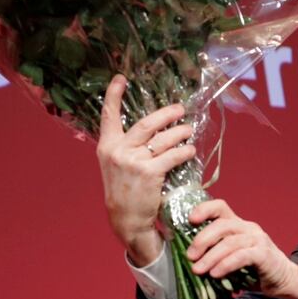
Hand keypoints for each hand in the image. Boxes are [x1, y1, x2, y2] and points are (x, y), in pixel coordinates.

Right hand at [96, 74, 196, 265]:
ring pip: (163, 138)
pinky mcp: (149, 172)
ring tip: (189, 131)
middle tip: (180, 109)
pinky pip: (173, 155)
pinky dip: (184, 152)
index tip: (120, 78)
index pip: (108, 115)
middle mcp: (118, 150)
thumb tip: (152, 128)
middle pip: (146, 123)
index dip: (114, 95)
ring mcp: (133, 161)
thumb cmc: (125, 191)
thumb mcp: (116, 166)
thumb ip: (126, 146)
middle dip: (166, 114)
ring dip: (180, 133)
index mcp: (107, 146)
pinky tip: (190, 151)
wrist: (126, 220)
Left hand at [187, 200, 297, 298]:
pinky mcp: (264, 254)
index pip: (220, 207)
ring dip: (211, 257)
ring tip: (198, 270)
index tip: (189, 220)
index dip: (204, 209)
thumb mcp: (231, 258)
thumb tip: (190, 261)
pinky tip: (215, 274)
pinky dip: (226, 264)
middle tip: (190, 256)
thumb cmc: (253, 270)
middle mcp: (248, 227)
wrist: (284, 280)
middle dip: (202, 239)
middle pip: (222, 224)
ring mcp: (258, 239)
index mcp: (238, 225)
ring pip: (230, 242)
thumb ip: (215, 255)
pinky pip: (242, 256)